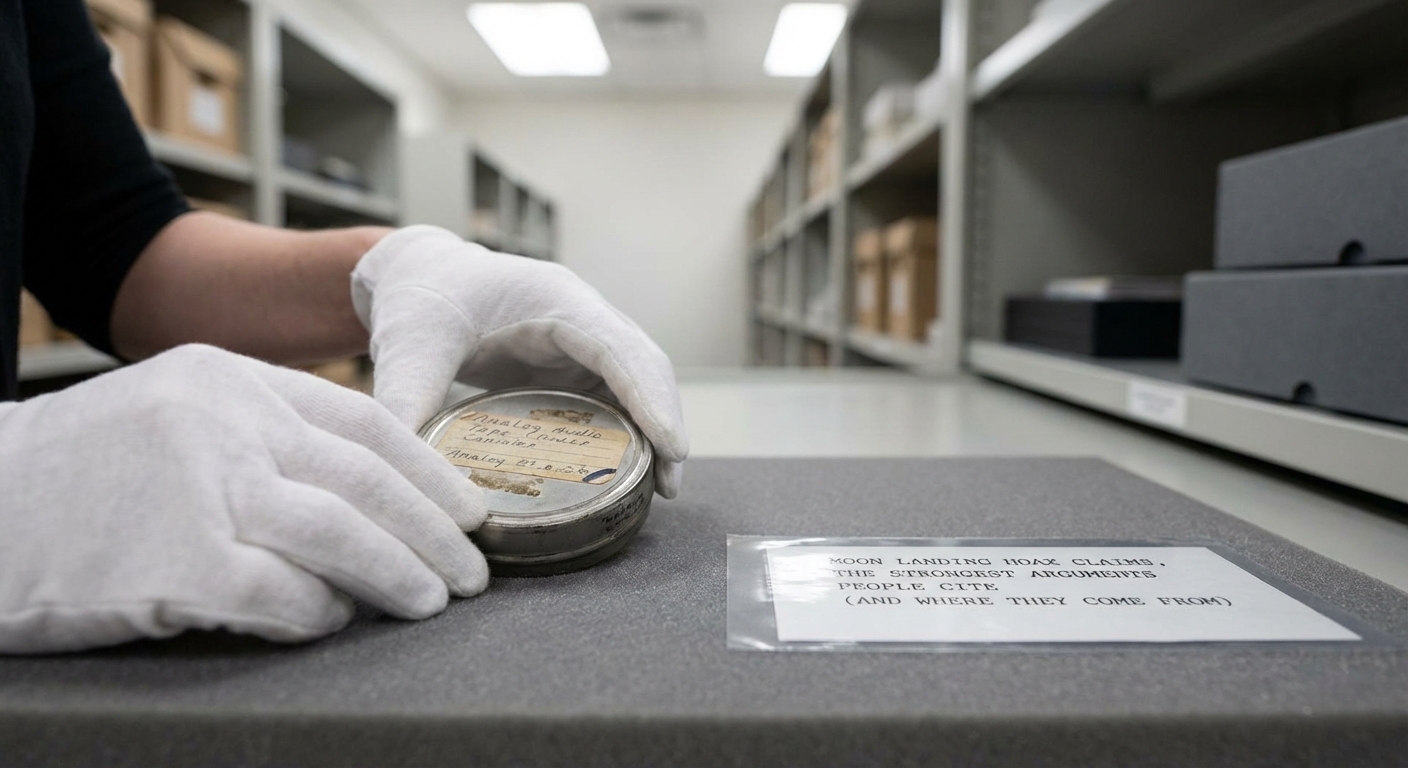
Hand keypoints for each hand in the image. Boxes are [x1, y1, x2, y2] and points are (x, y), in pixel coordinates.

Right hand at [0, 345, 487, 653]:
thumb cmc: (80, 472)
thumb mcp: (174, 415)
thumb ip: (262, 436)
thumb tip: (369, 493)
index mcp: (232, 380)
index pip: (364, 422)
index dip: (430, 470)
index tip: (471, 509)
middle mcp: (224, 424)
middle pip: (366, 479)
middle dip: (434, 530)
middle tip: (473, 570)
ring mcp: (201, 489)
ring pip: (340, 534)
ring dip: (400, 574)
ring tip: (432, 602)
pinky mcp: (178, 563)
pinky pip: (284, 593)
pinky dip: (321, 612)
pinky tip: (334, 621)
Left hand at [351, 226, 689, 497]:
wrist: (418, 273)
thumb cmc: (420, 295)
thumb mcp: (408, 345)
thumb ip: (407, 399)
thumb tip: (406, 473)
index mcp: (554, 300)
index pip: (619, 349)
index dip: (649, 397)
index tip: (671, 447)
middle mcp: (581, 316)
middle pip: (645, 367)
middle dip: (664, 421)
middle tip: (670, 483)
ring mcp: (581, 340)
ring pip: (636, 383)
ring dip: (653, 429)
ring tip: (659, 488)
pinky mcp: (570, 364)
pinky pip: (612, 396)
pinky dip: (626, 431)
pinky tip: (624, 472)